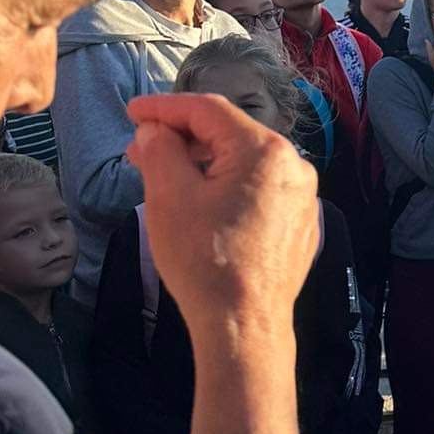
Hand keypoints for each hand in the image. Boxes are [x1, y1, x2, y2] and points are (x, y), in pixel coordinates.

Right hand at [128, 93, 318, 345]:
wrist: (244, 326)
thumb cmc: (205, 259)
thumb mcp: (170, 196)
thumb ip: (160, 149)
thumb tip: (155, 130)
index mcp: (265, 151)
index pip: (208, 111)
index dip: (165, 108)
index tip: (132, 112)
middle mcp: (294, 166)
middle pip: (229, 136)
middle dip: (181, 138)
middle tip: (140, 148)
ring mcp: (301, 198)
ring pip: (243, 165)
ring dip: (201, 163)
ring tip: (163, 175)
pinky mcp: (298, 226)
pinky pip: (257, 192)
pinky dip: (225, 188)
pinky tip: (199, 202)